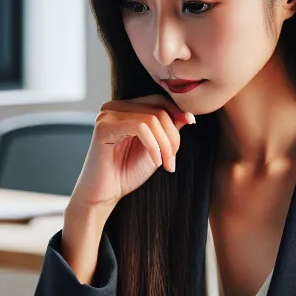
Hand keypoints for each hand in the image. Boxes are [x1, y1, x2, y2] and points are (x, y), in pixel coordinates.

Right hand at [69, 95, 195, 211]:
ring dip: (165, 144)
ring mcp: (108, 115)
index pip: (159, 101)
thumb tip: (188, 115)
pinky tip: (155, 161)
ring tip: (166, 163)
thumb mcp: (155, 148)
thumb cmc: (127, 173)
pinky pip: (140, 127)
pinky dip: (154, 146)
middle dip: (173, 136)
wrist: (104, 194)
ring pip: (152, 118)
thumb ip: (167, 130)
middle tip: (172, 160)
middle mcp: (115, 107)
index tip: (191, 125)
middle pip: (158, 109)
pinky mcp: (104, 126)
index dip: (177, 113)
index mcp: (126, 109)